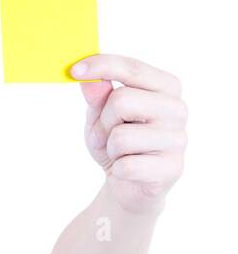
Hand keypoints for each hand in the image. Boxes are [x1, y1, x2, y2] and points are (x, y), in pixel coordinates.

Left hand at [70, 54, 187, 212]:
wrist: (129, 187)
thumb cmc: (117, 145)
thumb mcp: (101, 117)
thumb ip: (97, 97)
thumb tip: (89, 81)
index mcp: (166, 87)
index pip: (133, 68)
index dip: (102, 66)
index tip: (74, 71)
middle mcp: (177, 109)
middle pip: (122, 101)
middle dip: (102, 122)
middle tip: (102, 136)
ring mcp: (178, 139)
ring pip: (121, 136)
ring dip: (109, 148)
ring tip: (119, 154)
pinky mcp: (171, 169)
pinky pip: (127, 165)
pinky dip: (117, 170)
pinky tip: (127, 171)